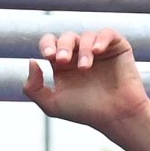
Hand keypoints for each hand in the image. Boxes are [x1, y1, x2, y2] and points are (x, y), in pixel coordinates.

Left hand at [23, 30, 149, 132]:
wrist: (117, 116)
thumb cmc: (86, 112)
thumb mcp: (52, 105)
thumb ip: (33, 88)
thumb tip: (32, 61)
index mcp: (63, 65)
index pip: (50, 44)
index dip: (47, 45)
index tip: (48, 56)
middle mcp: (79, 54)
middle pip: (66, 37)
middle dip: (63, 46)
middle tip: (63, 60)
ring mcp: (99, 50)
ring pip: (86, 36)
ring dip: (83, 50)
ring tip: (85, 67)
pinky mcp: (117, 47)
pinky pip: (108, 33)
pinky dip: (101, 39)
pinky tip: (97, 51)